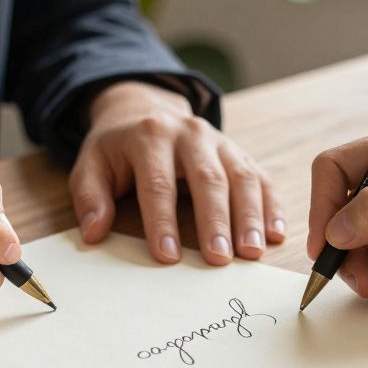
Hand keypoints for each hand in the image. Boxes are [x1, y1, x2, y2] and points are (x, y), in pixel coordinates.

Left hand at [69, 81, 285, 264]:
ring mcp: (219, 141)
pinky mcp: (238, 152)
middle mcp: (190, 134)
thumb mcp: (91, 165)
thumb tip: (95, 233)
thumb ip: (91, 197)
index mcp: (150, 136)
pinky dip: (272, 205)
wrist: (144, 109)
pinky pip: (260, 177)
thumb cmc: (117, 148)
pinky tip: (277, 233)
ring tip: (252, 251)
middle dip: (215, 221)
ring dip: (250, 217)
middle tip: (220, 259)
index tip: (167, 256)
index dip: (162, 222)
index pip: (158, 184)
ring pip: (240, 177)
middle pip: (207, 180)